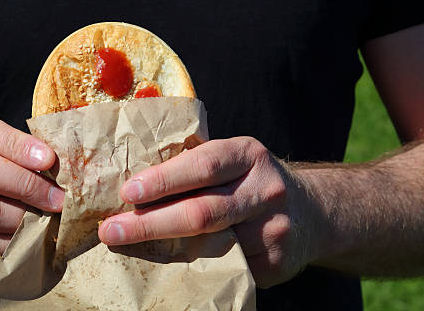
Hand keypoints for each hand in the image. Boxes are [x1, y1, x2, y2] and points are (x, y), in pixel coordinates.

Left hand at [97, 137, 317, 287]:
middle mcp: (265, 189)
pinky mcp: (274, 262)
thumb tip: (133, 184)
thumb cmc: (250, 181)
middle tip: (112, 229)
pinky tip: (163, 266)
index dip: (164, 179)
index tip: (128, 192)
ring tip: (126, 247)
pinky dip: (190, 267)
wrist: (311, 213)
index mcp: (248, 155)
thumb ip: (197, 166)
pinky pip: (224, 267)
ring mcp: (273, 229)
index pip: (203, 165)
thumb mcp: (233, 160)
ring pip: (210, 244)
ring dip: (162, 248)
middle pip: (202, 211)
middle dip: (150, 222)